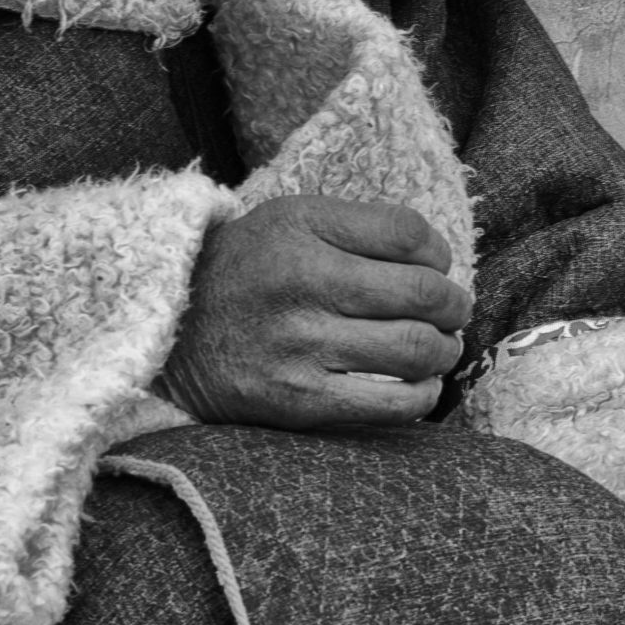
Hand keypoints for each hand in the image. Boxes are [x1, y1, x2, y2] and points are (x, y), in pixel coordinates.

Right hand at [157, 194, 471, 430]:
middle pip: (423, 293)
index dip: (439, 251)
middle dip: (455, 304)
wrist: (169, 330)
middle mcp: (303, 284)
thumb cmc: (246, 269)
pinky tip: (422, 385)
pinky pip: (388, 405)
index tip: (435, 265)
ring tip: (441, 346)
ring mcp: (301, 347)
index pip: (408, 234)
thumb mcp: (291, 219)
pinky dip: (423, 395)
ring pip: (415, 349)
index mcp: (303, 230)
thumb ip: (360, 225)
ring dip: (445, 349)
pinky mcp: (299, 401)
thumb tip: (437, 258)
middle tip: (454, 310)